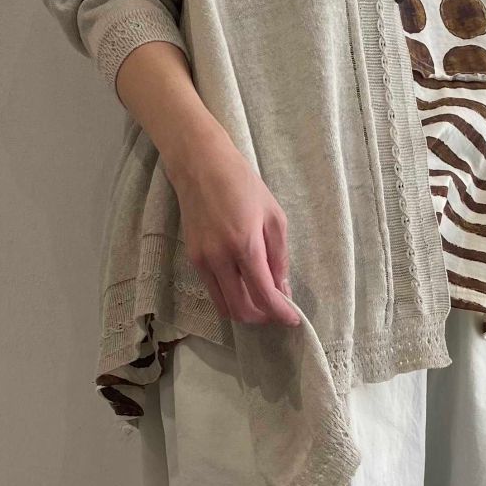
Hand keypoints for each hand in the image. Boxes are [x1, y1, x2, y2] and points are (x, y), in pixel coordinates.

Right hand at [167, 129, 299, 326]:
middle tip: (276, 312)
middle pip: (241, 310)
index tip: (292, 319)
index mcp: (245, 246)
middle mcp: (220, 259)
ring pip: (223, 306)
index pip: (264, 295)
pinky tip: (243, 287)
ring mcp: (202, 261)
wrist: (200, 166)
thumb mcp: (273, 216)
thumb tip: (282, 289)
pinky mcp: (192, 259)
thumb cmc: (242, 184)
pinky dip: (230, 298)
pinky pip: (213, 291)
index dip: (280, 313)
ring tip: (260, 302)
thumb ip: (279, 257)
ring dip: (244, 312)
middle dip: (262, 318)